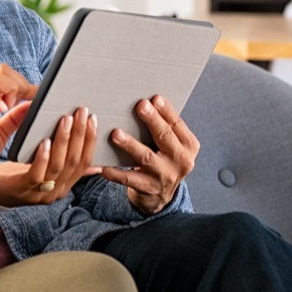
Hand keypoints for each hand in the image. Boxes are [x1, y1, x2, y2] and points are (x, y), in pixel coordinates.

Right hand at [0, 64, 35, 195]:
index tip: (38, 96)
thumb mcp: (1, 134)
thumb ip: (14, 119)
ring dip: (8, 88)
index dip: (23, 82)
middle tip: (27, 101)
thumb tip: (32, 104)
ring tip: (11, 108)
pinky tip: (3, 110)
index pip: (5, 76)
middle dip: (18, 82)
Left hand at [0, 107, 100, 206]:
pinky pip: (36, 174)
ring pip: (58, 165)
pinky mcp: (22, 189)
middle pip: (74, 161)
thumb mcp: (46, 169)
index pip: (85, 162)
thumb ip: (66, 165)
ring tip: (65, 120)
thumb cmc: (18, 174)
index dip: (90, 140)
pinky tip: (44, 141)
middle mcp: (56, 191)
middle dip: (80, 135)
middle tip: (81, 112)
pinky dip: (43, 157)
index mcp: (64, 185)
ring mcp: (40, 193)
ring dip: (64, 141)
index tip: (92, 118)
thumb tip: (96, 162)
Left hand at [100, 95, 198, 215]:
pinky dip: (115, 172)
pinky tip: (104, 166)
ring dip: (130, 144)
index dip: (166, 111)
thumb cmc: (162, 158)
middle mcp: (181, 161)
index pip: (176, 124)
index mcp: (188, 145)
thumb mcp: (171, 144)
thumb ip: (163, 126)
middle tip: (140, 106)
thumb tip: (145, 101)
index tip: (155, 98)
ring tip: (116, 133)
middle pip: (164, 137)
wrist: (161, 193)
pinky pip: (129, 179)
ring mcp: (165, 176)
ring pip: (146, 157)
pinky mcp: (149, 188)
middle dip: (152, 121)